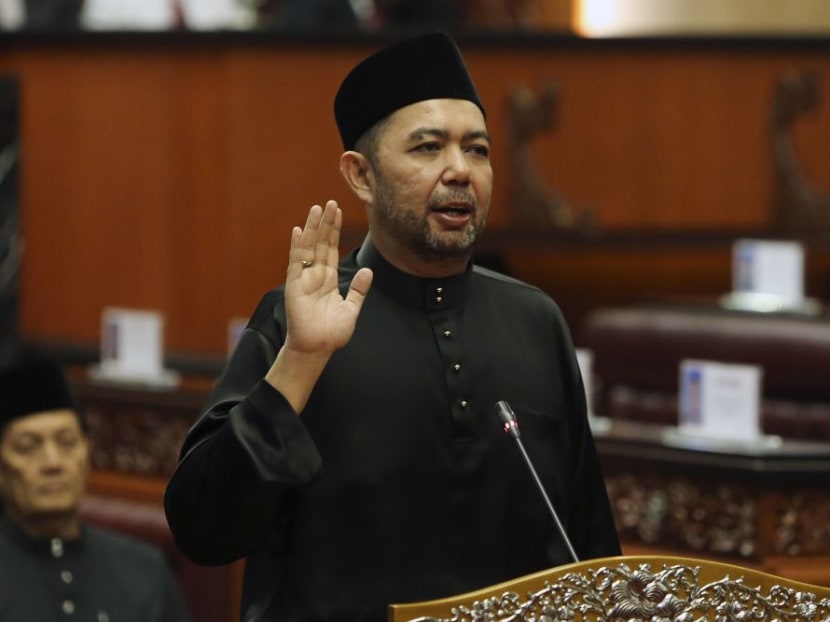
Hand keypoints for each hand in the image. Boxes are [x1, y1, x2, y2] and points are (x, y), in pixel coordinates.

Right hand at [266, 201, 371, 412]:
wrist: (318, 348)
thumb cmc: (332, 333)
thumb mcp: (352, 308)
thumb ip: (359, 290)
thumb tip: (368, 271)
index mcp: (329, 279)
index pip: (331, 248)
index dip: (334, 230)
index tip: (338, 211)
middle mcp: (315, 275)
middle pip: (321, 243)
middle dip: (326, 223)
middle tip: (330, 202)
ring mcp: (304, 279)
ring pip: (309, 247)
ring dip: (312, 228)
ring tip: (317, 209)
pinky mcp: (295, 286)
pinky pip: (296, 262)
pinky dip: (297, 246)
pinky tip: (299, 230)